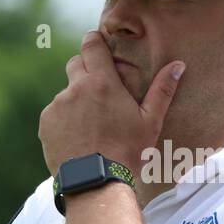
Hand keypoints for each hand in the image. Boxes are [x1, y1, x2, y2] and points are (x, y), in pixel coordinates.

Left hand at [38, 30, 184, 178]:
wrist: (95, 182)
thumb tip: (178, 65)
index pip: (91, 44)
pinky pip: (55, 113)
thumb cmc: (128, 151)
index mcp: (102, 82)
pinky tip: (78, 138)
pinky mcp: (45, 123)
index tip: (98, 46)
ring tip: (91, 125)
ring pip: (66, 93)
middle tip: (100, 92)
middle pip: (75, 64)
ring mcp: (57, 106)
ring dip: (76, 100)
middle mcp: (75, 88)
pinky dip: (64, 120)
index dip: (94, 41)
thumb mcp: (150, 122)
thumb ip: (162, 90)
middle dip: (86, 71)